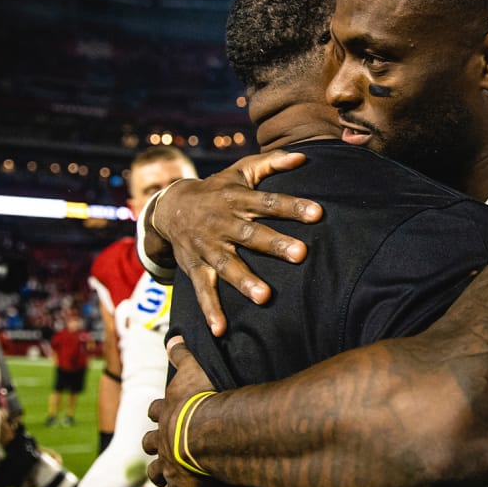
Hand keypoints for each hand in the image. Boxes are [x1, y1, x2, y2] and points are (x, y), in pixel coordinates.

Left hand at [143, 337, 216, 486]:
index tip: (160, 412)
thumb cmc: (205, 399)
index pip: (155, 410)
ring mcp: (169, 466)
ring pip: (155, 472)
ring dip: (159, 473)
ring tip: (166, 476)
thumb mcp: (192, 369)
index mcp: (167, 412)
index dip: (158, 411)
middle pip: (150, 442)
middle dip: (154, 443)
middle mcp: (163, 439)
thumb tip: (172, 335)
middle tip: (162, 445)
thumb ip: (182, 352)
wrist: (210, 434)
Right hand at [149, 151, 321, 335]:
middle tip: (300, 254)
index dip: (293, 206)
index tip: (317, 213)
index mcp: (237, 199)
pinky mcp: (196, 267)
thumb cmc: (217, 189)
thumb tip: (303, 155)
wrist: (170, 207)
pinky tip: (220, 331)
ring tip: (264, 297)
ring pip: (227, 265)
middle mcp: (222, 224)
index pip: (269, 202)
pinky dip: (210, 311)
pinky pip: (203, 290)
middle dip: (275, 244)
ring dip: (244, 281)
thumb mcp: (241, 170)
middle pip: (251, 235)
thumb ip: (272, 162)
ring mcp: (208, 248)